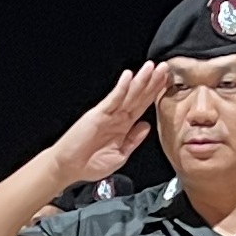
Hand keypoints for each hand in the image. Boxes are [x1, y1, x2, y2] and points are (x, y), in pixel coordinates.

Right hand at [58, 67, 162, 185]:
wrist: (69, 168)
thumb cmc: (90, 164)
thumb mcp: (120, 156)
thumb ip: (133, 140)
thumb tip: (146, 126)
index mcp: (124, 127)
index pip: (143, 106)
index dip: (155, 93)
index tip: (166, 82)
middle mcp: (117, 117)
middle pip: (139, 96)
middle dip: (152, 82)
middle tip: (164, 67)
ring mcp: (108, 114)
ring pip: (128, 94)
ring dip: (140, 80)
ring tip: (151, 67)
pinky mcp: (97, 114)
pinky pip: (113, 99)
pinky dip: (121, 88)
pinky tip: (128, 76)